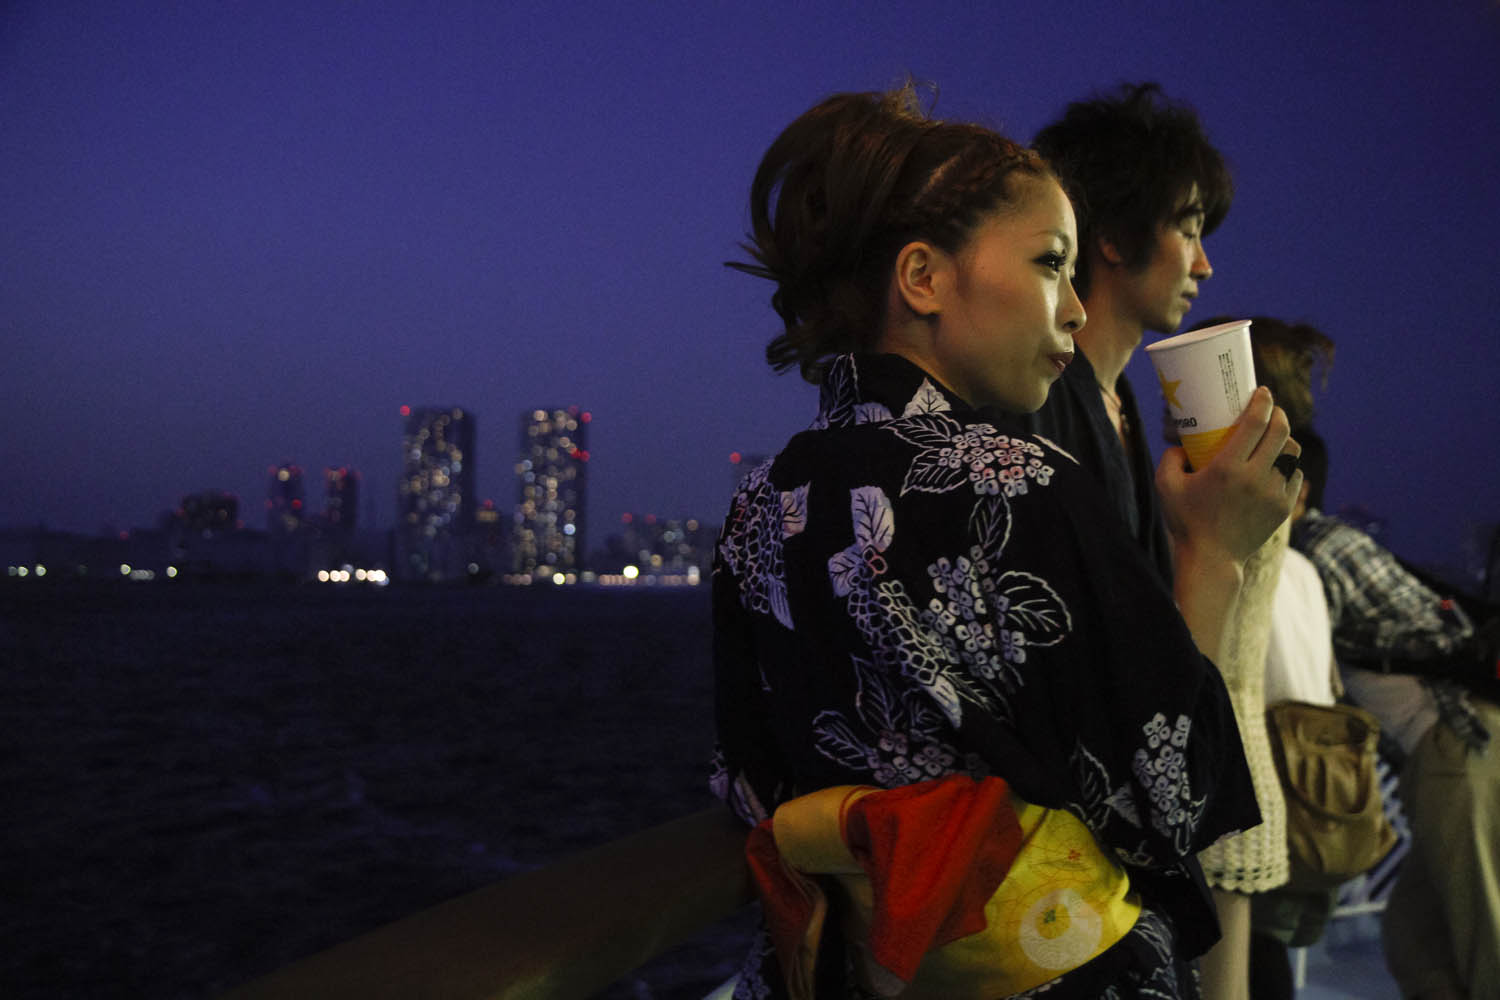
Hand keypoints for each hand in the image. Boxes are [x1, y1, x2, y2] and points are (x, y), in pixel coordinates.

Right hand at [1156, 386, 1300, 566]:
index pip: (1255, 424)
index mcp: (1227, 468)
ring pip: (1293, 454)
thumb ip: (1170, 458)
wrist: (1212, 559)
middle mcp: (1254, 478)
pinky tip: (1278, 464)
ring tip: (1276, 437)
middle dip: (1279, 414)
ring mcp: (1273, 494)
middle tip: (1271, 409)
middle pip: (1281, 433)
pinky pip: (1295, 477)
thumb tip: (1182, 443)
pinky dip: (1288, 466)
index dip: (1262, 402)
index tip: (1262, 392)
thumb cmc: (1186, 521)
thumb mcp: (1165, 486)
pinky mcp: (1283, 508)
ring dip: (1286, 440)